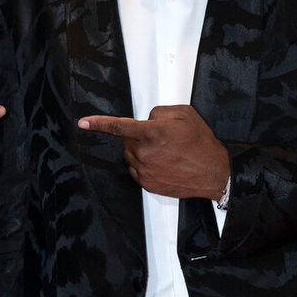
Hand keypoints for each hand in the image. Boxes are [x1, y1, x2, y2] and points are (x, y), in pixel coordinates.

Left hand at [78, 105, 228, 198]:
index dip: (98, 123)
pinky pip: (137, 170)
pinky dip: (145, 165)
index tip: (83, 123)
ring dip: (142, 150)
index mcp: (151, 133)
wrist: (213, 172)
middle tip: (160, 138)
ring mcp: (144, 171)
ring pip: (131, 156)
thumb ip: (159, 112)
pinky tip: (164, 163)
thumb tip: (147, 120)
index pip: (118, 126)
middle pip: (127, 140)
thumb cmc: (201, 143)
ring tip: (166, 152)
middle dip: (138, 136)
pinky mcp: (147, 184)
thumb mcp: (184, 114)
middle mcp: (144, 153)